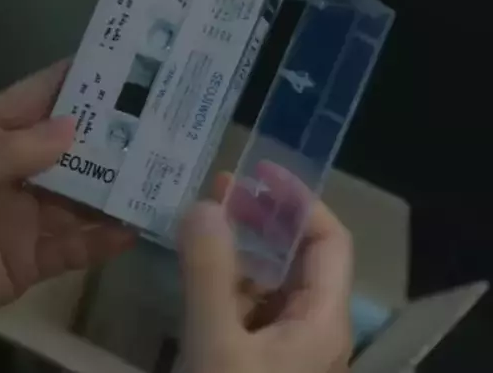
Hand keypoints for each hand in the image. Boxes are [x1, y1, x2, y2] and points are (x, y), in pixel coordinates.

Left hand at [0, 60, 134, 368]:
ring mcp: (25, 216)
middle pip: (69, 148)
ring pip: (81, 197)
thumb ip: (9, 156)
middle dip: (112, 138)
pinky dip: (104, 239)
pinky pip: (76, 245)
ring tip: (164, 179)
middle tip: (166, 129)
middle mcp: (10, 171)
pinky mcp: (34, 259)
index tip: (130, 70)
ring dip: (116, 190)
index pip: (36, 99)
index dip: (79, 82)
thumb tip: (74, 127)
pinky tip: (136, 231)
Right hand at [177, 168, 352, 372]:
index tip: (257, 171)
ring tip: (201, 225)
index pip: (329, 240)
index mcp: (323, 320)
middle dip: (262, 219)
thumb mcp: (216, 341)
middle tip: (220, 191)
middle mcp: (314, 329)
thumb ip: (209, 274)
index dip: (298, 200)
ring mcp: (287, 348)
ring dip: (240, 251)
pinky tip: (198, 274)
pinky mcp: (260, 360)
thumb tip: (206, 204)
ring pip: (269, 285)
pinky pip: (248, 310)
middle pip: (299, 259)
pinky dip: (225, 284)